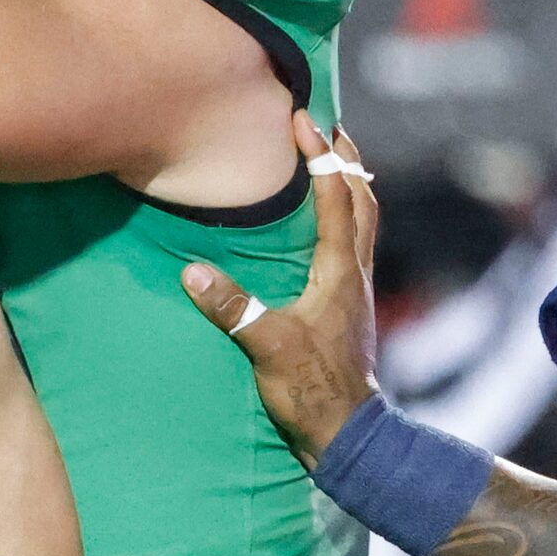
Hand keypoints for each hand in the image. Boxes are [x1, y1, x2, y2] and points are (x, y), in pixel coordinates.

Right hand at [179, 113, 380, 466]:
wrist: (348, 435)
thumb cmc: (311, 390)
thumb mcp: (265, 347)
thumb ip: (232, 308)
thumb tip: (191, 272)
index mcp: (338, 273)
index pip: (336, 199)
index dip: (321, 157)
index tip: (304, 120)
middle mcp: (354, 274)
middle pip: (363, 199)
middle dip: (347, 159)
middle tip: (330, 126)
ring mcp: (356, 291)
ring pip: (365, 221)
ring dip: (352, 185)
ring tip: (334, 162)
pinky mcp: (350, 308)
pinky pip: (354, 245)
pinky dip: (346, 218)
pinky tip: (327, 225)